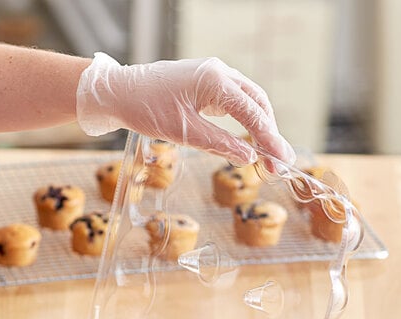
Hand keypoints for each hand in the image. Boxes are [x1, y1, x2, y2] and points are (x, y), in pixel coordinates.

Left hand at [77, 52, 294, 165]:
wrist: (119, 92)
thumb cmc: (146, 109)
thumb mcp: (183, 132)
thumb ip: (219, 143)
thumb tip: (248, 157)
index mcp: (215, 80)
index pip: (253, 113)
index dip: (270, 139)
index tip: (281, 161)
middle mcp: (220, 73)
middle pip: (258, 104)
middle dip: (270, 134)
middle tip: (279, 164)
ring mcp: (213, 76)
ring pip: (248, 102)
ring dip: (260, 128)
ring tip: (268, 155)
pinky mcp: (206, 84)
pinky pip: (234, 102)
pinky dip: (245, 121)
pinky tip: (249, 139)